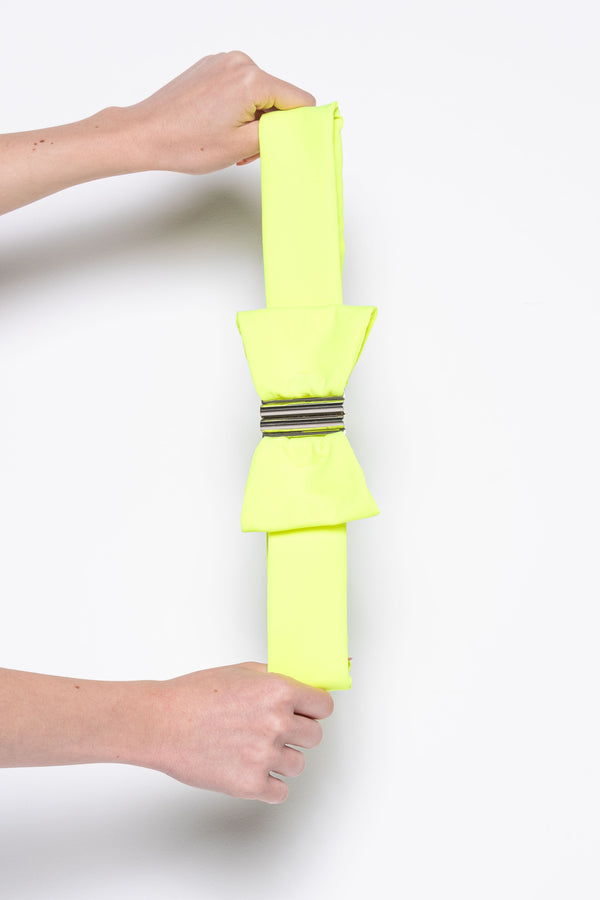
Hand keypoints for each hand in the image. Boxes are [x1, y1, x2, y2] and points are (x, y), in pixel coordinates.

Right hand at [0, 662, 333, 803]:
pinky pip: (280, 791)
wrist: (160, 722)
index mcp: (278, 691)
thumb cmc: (193, 695)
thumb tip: (302, 685)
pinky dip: (268, 784)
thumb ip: (275, 679)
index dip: (314, 709)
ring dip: (282, 759)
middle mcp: (276, 722)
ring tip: (255, 748)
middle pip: (315, 736)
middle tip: (275, 730)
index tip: (308, 712)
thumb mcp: (241, 671)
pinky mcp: (250, 784)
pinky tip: (251, 769)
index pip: (324, 706)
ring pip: (298, 765)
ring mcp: (265, 756)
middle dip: (298, 733)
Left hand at [125, 50, 316, 173]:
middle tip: (247, 150)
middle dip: (270, 125)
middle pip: (278, 97)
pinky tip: (219, 126)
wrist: (146, 134)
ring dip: (253, 120)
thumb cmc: (185, 143)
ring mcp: (223, 62)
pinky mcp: (210, 68)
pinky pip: (240, 88)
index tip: (287, 143)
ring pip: (259, 94)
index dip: (299, 125)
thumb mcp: (242, 146)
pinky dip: (237, 109)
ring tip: (229, 140)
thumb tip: (298, 125)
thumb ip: (278, 132)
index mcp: (252, 79)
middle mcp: (240, 63)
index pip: (300, 100)